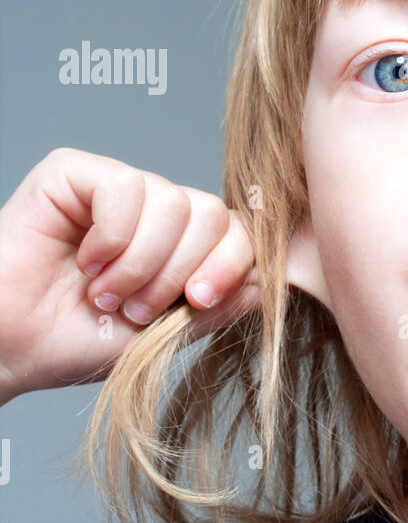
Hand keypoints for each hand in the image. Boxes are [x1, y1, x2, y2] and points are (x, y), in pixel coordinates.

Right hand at [0, 147, 260, 403]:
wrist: (11, 349)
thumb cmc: (76, 342)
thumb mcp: (164, 333)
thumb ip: (216, 305)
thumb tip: (267, 281)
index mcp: (182, 244)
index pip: (237, 230)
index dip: (230, 264)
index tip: (198, 301)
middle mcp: (155, 210)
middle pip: (212, 213)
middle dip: (180, 270)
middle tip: (137, 308)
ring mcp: (117, 188)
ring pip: (173, 202)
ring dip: (140, 263)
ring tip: (105, 293)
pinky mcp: (74, 173)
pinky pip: (125, 187)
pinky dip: (110, 237)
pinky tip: (84, 261)